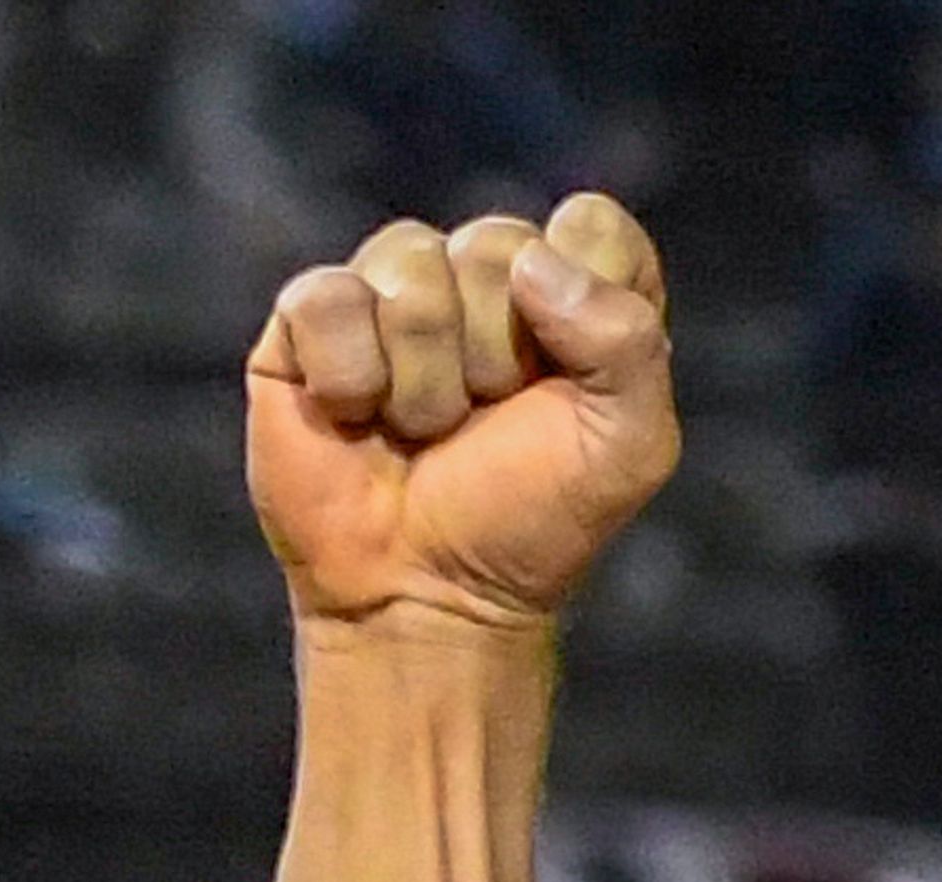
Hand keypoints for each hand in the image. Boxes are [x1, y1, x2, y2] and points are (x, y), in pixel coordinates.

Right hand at [246, 191, 676, 631]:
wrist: (427, 596)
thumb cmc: (529, 524)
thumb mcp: (626, 449)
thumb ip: (627, 344)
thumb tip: (533, 262)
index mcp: (576, 298)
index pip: (593, 225)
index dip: (582, 295)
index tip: (570, 378)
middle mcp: (489, 278)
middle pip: (498, 243)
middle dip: (499, 357)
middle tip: (486, 425)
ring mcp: (396, 289)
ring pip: (413, 268)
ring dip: (428, 381)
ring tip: (425, 433)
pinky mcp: (314, 314)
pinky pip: (331, 298)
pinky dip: (352, 378)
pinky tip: (360, 420)